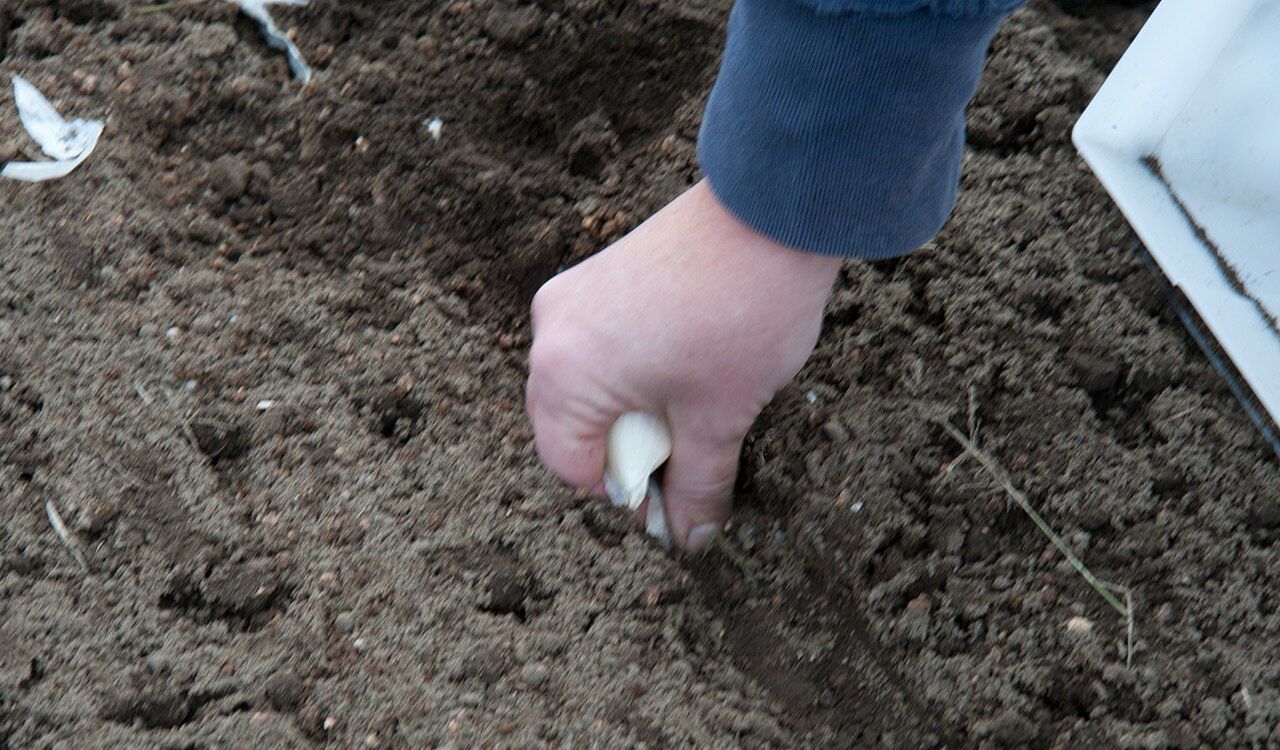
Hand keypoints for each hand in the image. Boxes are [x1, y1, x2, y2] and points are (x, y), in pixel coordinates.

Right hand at [527, 180, 840, 550]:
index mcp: (562, 376)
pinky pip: (598, 344)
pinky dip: (633, 369)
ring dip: (632, 409)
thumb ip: (696, 486)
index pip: (569, 467)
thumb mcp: (719, 419)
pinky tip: (685, 362)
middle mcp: (549, 332)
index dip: (625, 491)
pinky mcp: (598, 273)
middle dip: (627, 449)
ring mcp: (571, 295)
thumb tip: (688, 538)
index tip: (675, 488)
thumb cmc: (740, 316)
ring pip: (587, 384)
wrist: (771, 211)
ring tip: (693, 402)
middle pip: (569, 425)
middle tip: (687, 450)